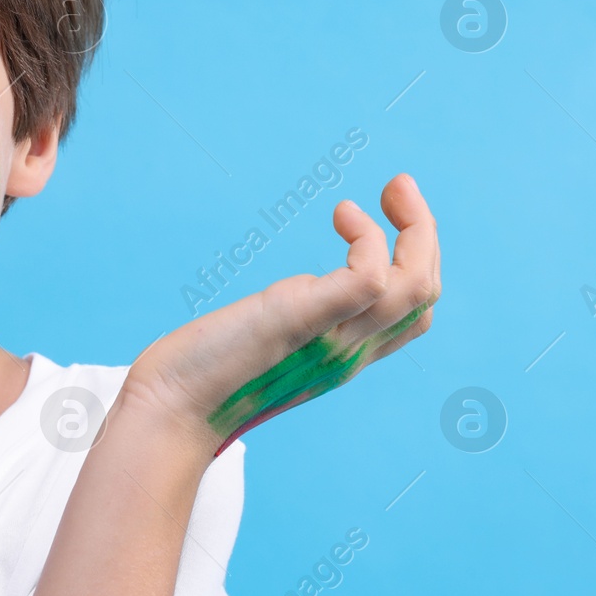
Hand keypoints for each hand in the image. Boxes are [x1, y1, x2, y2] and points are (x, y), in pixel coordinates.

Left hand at [126, 173, 439, 457]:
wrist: (169, 409)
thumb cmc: (197, 377)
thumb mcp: (261, 342)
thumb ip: (287, 324)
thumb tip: (287, 300)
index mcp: (341, 356)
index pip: (413, 317)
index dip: (417, 263)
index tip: (386, 220)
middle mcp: (347, 353)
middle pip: (424, 297)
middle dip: (426, 235)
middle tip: (399, 187)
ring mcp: (331, 339)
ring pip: (415, 287)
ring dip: (416, 229)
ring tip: (391, 189)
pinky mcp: (304, 321)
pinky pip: (370, 279)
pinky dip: (369, 239)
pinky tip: (341, 214)